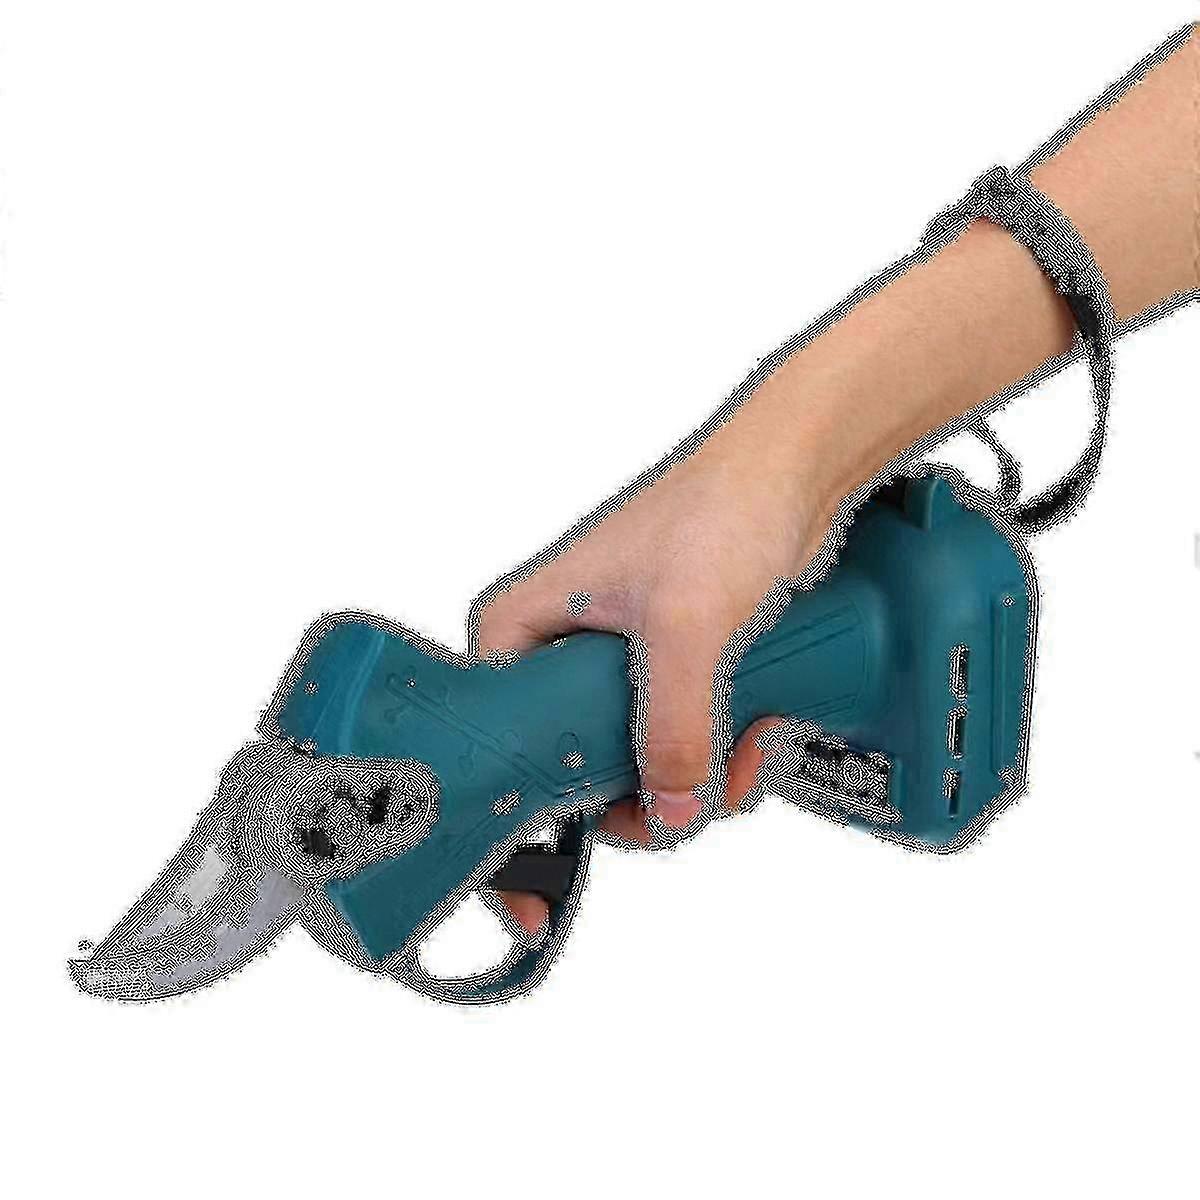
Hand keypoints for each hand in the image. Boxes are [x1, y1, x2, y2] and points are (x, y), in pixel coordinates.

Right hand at [476, 384, 840, 933]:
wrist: (794, 474)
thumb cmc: (719, 513)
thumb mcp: (687, 625)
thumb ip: (674, 725)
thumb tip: (668, 815)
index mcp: (521, 631)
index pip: (487, 745)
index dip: (508, 824)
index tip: (538, 895)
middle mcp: (556, 654)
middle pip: (565, 772)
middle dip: (633, 804)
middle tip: (686, 805)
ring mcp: (614, 668)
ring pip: (630, 768)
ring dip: (693, 784)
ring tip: (746, 753)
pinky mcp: (669, 672)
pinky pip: (678, 745)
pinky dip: (720, 759)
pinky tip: (761, 737)